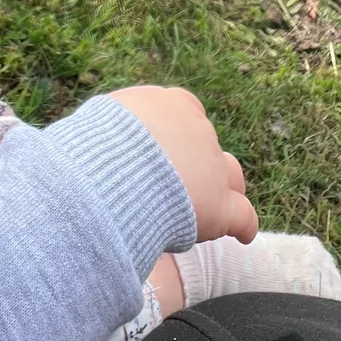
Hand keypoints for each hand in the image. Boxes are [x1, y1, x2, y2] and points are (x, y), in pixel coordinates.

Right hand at [108, 86, 257, 244]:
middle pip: (204, 142)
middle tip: (174, 180)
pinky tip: (242, 236)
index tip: (164, 145)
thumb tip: (100, 142)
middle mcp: (197, 129)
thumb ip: (113, 128)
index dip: (177, 130)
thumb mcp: (102, 120)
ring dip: (224, 186)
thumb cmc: (97, 144)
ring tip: (216, 200)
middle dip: (195, 158)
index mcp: (170, 104)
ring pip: (230, 174)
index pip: (184, 109)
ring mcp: (212, 166)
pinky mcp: (219, 204)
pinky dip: (243, 226)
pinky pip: (242, 216)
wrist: (115, 167)